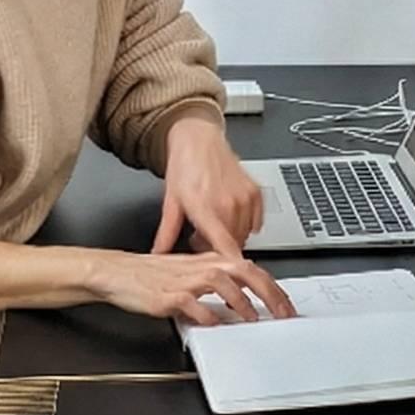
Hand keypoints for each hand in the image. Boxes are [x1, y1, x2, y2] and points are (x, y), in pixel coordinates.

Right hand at [80, 247, 292, 324]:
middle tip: (283, 313)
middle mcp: (201, 267)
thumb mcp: (189, 274)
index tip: (287, 304)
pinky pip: (193, 304)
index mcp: (209, 261)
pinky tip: (215, 324)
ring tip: (253, 318)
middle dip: (269, 293)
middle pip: (244, 272)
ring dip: (241, 302)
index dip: (273, 287)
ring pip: (222, 283)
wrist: (117, 273)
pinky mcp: (168, 295)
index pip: (250, 269)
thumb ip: (216, 282)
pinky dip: (207, 315)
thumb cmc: (151, 275)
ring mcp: (185, 280)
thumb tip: (242, 295)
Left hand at [154, 115, 262, 257]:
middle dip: (216, 247)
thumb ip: (167, 232)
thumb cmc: (185, 166)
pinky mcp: (255, 193)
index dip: (227, 263)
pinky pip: (255, 223)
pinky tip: (228, 215)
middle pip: (233, 244)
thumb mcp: (171, 200)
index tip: (227, 273)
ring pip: (244, 235)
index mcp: (205, 207)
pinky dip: (244, 225)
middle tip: (201, 235)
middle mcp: (228, 203)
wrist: (200, 140)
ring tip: (213, 223)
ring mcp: (244, 198)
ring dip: (230, 236)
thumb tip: (159, 253)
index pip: (223, 244)